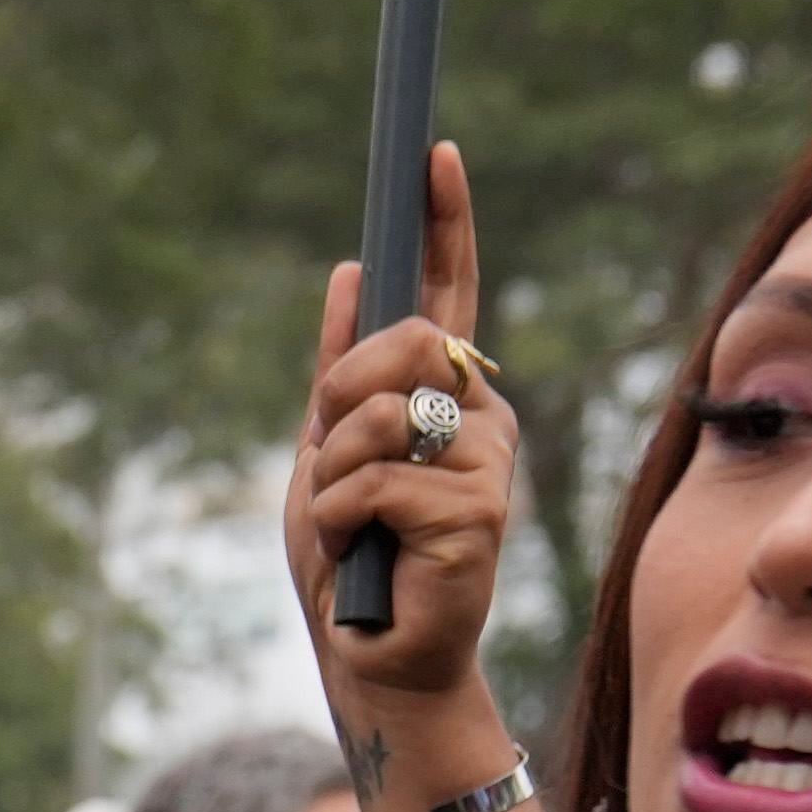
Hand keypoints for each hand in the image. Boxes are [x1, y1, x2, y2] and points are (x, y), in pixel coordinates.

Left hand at [296, 142, 522, 715]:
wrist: (369, 659)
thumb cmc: (352, 563)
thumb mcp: (324, 454)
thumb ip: (339, 374)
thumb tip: (346, 272)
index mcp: (445, 397)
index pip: (448, 293)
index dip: (441, 222)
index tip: (432, 153)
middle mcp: (481, 417)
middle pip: (403, 342)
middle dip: (340, 398)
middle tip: (332, 465)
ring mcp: (487, 464)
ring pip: (381, 416)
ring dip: (333, 475)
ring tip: (350, 528)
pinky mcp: (477, 514)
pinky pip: (375, 479)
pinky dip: (341, 517)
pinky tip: (361, 556)